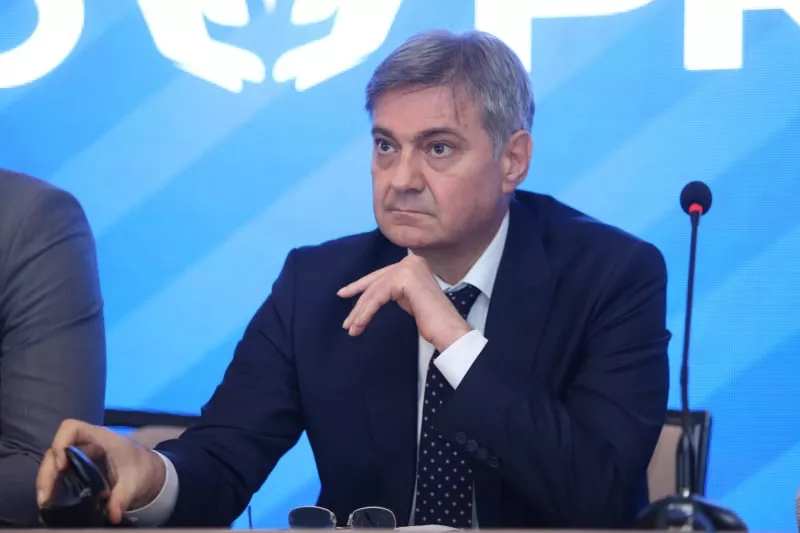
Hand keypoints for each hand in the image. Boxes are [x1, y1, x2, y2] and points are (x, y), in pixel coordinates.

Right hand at [36, 419, 165, 523]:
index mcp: (100, 438)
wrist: (146, 470)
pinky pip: (58, 472)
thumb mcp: (136, 481)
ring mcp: (79, 455)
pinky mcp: (76, 468)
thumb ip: (124, 496)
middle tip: (45, 497)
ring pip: (53, 461)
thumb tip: (113, 514)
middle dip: (47, 471)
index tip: (62, 466)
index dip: (61, 443)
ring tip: (44, 502)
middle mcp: (86, 444)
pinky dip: (52, 485)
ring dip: (46, 480)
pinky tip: (50, 501)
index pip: (72, 428)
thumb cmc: (142, 467)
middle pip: (56, 449)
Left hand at [338, 255, 471, 351]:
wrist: (448, 330)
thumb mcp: (408, 299)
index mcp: (413, 263)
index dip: (360, 286)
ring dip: (360, 312)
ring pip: (375, 290)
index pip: (381, 275)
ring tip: (351, 329)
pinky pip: (378, 296)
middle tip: (346, 321)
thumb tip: (371, 292)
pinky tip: (359, 324)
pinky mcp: (405, 278)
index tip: (343, 294)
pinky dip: (366, 312)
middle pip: (376, 282)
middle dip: (358, 302)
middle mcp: (411, 261)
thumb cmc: (431, 320)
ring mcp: (409, 268)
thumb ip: (394, 290)